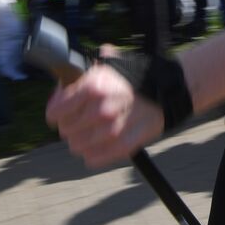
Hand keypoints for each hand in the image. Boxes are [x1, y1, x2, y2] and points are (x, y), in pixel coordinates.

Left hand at [44, 60, 163, 167]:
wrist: (169, 90)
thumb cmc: (135, 76)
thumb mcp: (108, 65)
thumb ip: (82, 74)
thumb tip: (61, 84)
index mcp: (93, 86)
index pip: (56, 111)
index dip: (56, 111)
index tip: (60, 111)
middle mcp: (100, 109)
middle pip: (65, 130)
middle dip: (69, 125)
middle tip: (79, 120)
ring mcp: (112, 130)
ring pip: (77, 146)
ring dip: (80, 141)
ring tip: (90, 132)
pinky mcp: (123, 147)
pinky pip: (93, 159)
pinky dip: (92, 154)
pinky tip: (99, 144)